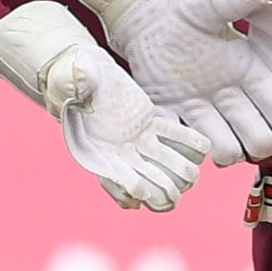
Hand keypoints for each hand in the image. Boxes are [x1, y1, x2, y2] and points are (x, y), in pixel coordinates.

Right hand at [0, 2, 208, 210]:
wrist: (82, 73)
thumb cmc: (68, 77)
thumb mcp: (68, 81)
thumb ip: (74, 85)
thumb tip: (82, 79)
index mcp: (90, 146)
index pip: (108, 173)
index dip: (124, 186)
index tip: (140, 194)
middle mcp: (114, 150)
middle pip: (139, 177)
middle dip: (157, 190)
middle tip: (174, 197)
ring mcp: (134, 140)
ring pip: (158, 160)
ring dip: (176, 170)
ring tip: (193, 176)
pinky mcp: (148, 124)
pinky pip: (170, 134)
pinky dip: (187, 140)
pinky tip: (204, 146)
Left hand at [76, 0, 271, 166]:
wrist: (149, 18)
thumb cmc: (187, 9)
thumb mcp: (210, 1)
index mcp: (251, 72)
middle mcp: (232, 98)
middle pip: (262, 140)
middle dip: (258, 141)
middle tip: (241, 131)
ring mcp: (202, 111)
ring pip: (228, 151)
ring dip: (223, 150)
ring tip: (209, 135)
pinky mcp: (171, 116)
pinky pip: (180, 143)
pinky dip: (181, 144)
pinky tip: (177, 129)